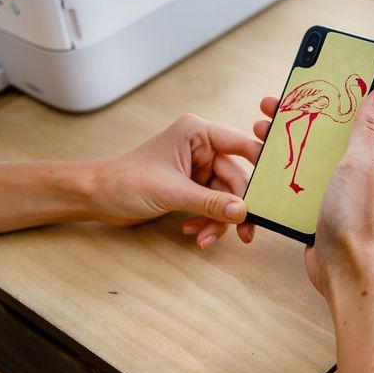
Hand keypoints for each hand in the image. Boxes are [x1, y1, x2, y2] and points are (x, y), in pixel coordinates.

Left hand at [93, 114, 262, 247]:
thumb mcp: (171, 192)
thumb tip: (243, 213)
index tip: (277, 188)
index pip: (241, 145)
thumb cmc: (125, 181)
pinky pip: (213, 204)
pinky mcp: (193, 186)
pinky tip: (193, 232)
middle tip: (244, 234)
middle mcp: (202, 147)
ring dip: (218, 220)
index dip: (262, 165)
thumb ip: (210, 202)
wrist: (95, 197)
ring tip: (204, 239)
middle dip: (234, 208)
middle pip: (235, 179)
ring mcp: (198, 167)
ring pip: (225, 196)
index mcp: (197, 133)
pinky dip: (207, 221)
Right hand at [251, 89, 373, 295]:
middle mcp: (349, 169)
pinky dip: (277, 170)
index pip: (342, 116)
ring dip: (280, 142)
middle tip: (264, 112)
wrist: (340, 265)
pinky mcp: (314, 204)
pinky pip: (294, 180)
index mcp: (365, 154)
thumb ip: (367, 127)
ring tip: (256, 134)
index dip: (320, 99)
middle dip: (291, 119)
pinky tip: (259, 165)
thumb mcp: (359, 163)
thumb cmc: (353, 216)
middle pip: (317, 134)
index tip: (297, 87)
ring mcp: (331, 187)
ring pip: (302, 156)